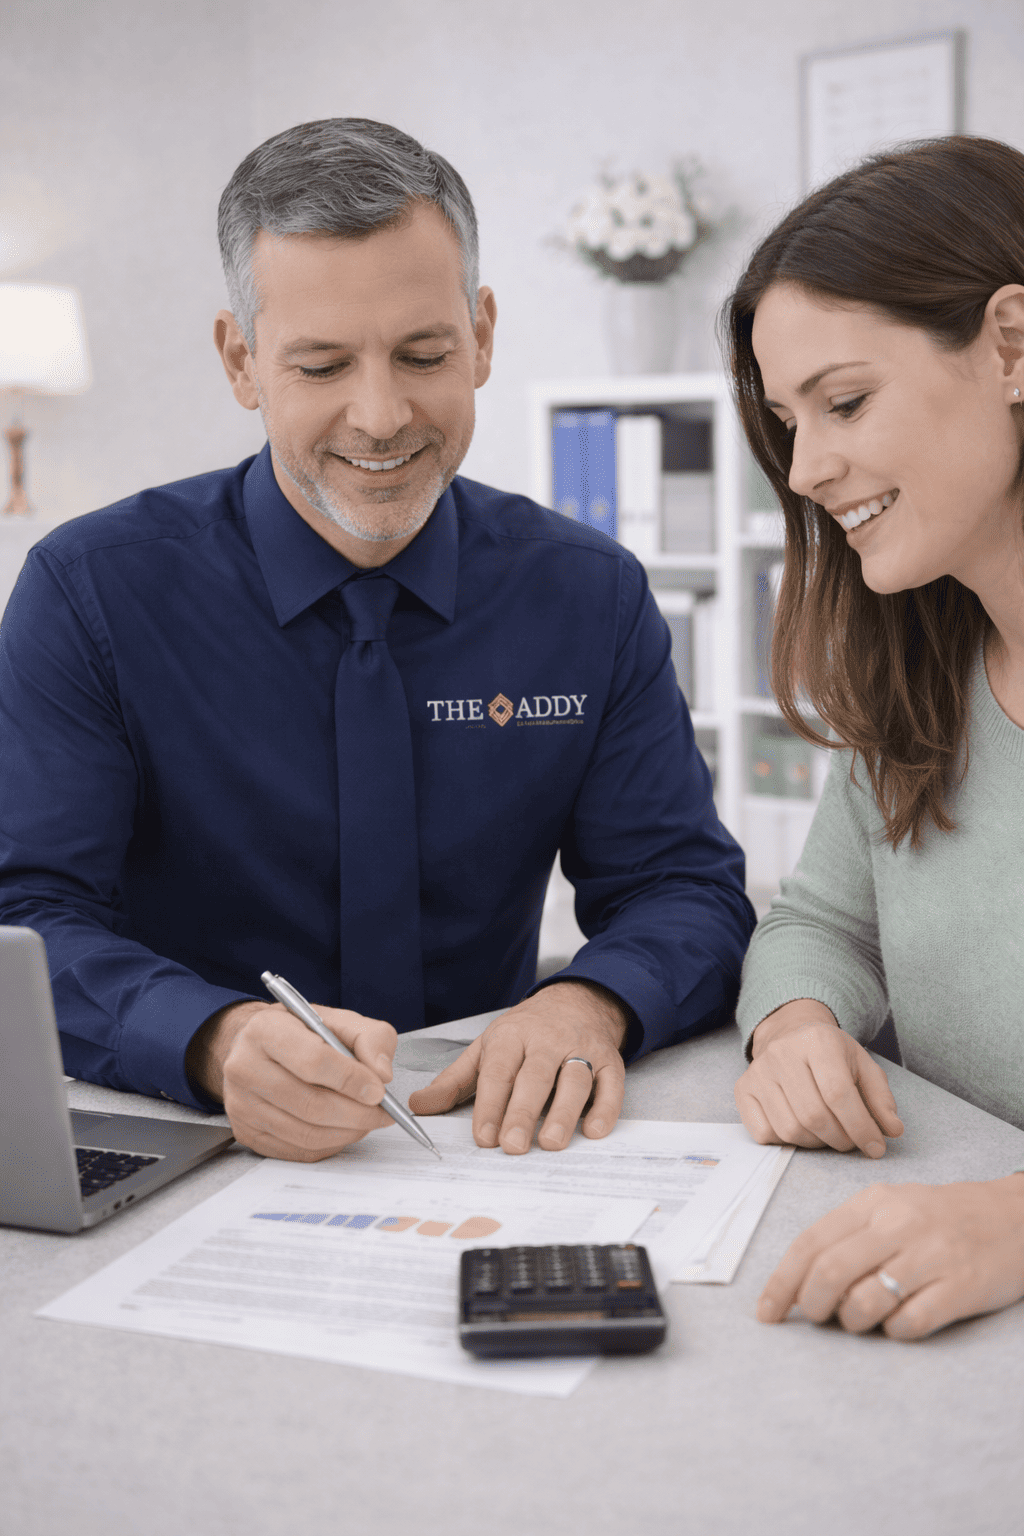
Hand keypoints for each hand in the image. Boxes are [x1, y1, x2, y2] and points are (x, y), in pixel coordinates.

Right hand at [186, 1000, 396, 1160]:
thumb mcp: (339, 1020)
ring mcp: (241, 1104)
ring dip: (346, 1132)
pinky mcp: (246, 1132)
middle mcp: (244, 1067)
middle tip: (382, 1113)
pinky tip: (342, 1130)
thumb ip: (370, 1038)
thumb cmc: (300, 1033)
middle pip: (310, 1104)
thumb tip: (381, 1074)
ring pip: (305, 1133)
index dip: (351, 1080)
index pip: (313, 1061)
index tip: (378, 1090)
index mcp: (266, 1030)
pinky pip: (296, 1150)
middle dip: (356, 1114)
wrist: (258, 1048)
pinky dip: (329, 1144)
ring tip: (366, 1120)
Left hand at [407, 981, 628, 1153]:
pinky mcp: (610, 1060)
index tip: (483, 1137)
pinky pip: (611, 1084)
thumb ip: (453, 1082)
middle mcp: (547, 1040)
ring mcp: (581, 1048)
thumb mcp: (485, 1049)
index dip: (491, 1105)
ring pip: (574, 1079)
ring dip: (564, 1112)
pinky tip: (594, 1130)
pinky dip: (606, 1107)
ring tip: (551, 1143)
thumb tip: (418, 1107)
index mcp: (511, 1037)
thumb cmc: (525, 1033)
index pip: (499, 1071)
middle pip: (535, 1076)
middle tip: (513, 1146)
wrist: (576, 1001)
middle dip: (523, 1112)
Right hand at [736, 999, 903, 1156]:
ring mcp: (758, 1071)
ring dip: (816, 1143)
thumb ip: (880, 1098)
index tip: (876, 1147)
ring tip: (828, 1134)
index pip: (839, 1094)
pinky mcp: (742, 1089)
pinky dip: (787, 1142)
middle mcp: (782, 1052)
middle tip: (852, 1142)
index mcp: (818, 1040)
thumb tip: (892, 1130)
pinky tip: (801, 1129)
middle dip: (841, 1139)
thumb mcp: (861, 1065)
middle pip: (814, 1115)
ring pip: (790, 1129)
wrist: (789, 1033)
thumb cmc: (829, 1054)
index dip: (860, 1127)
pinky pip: (764, 1133)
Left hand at [757, 1176, 1023, 1338]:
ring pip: (865, 1302)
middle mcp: (899, 1224)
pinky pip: (909, 1323)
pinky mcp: (961, 1288)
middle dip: (812, 1306)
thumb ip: (847, 1236)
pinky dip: (893, 1332)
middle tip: (817, 1318)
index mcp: (873, 1202)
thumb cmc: (941, 1217)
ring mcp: (932, 1256)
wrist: (1015, 1217)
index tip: (767, 1312)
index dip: (781, 1282)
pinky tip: (899, 1323)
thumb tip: (799, 1282)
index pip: (811, 1243)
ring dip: (852, 1322)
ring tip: (862, 1318)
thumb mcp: (891, 1207)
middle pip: (830, 1273)